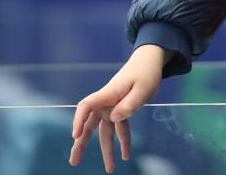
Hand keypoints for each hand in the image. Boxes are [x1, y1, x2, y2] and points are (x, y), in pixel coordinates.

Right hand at [70, 44, 166, 171]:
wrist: (150, 61)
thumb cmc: (146, 72)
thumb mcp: (143, 88)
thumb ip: (129, 104)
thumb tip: (114, 119)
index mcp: (108, 93)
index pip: (86, 106)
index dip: (78, 120)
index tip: (75, 135)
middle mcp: (106, 102)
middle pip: (89, 124)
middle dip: (81, 143)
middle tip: (74, 162)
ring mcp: (112, 106)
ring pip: (104, 131)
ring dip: (106, 150)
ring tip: (110, 168)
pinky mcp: (120, 109)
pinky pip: (119, 129)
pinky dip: (122, 141)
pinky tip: (126, 156)